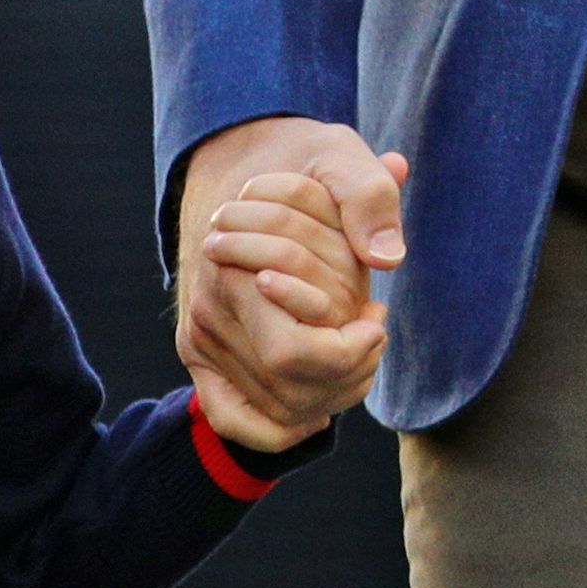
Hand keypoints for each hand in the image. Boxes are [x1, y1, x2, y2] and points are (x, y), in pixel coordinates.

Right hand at [176, 116, 402, 449]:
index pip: (296, 354)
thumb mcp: (340, 157)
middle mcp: (208, 316)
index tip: (376, 312)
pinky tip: (318, 405)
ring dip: (332, 396)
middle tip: (371, 332)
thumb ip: (368, 197)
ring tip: (355, 353)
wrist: (243, 166)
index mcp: (232, 273)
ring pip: (275, 412)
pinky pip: (233, 420)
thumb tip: (386, 257)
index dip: (354, 349)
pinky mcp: (201, 357)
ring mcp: (200, 341)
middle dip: (350, 374)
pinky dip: (279, 430)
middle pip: (290, 391)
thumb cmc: (302, 164)